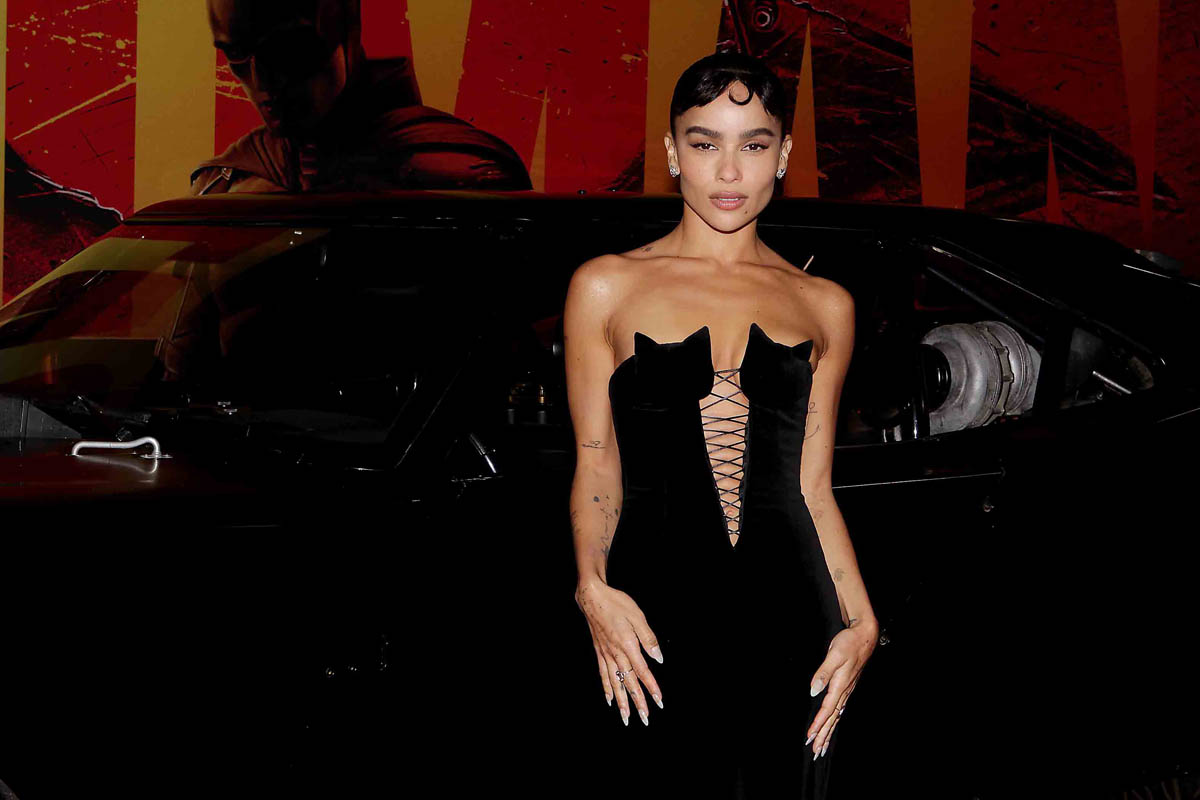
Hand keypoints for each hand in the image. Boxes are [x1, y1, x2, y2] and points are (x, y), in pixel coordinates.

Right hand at [575, 578, 664, 726]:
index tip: (659, 702)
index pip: (642, 672)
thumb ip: (648, 638)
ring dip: (621, 702)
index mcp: (628, 646)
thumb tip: (659, 658)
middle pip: (628, 683)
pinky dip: (607, 689)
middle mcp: (616, 654)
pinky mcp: (599, 653)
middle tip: (645, 719)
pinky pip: (603, 675)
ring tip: (626, 718)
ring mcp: (606, 655)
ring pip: (615, 683)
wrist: (592, 597)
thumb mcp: (637, 616)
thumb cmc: (616, 604)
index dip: (652, 688)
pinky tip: (610, 700)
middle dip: (638, 702)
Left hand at [805, 619, 877, 757]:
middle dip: (824, 735)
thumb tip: (813, 690)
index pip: (827, 709)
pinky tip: (833, 726)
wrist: (866, 636)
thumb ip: (823, 673)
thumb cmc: (850, 643)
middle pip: (833, 718)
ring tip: (822, 746)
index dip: (819, 724)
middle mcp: (845, 691)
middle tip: (815, 752)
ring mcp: (847, 690)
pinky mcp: (848, 687)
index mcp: (840, 684)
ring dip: (829, 731)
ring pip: (837, 715)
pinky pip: (840, 708)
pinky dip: (835, 720)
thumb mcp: (835, 654)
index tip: (810, 736)